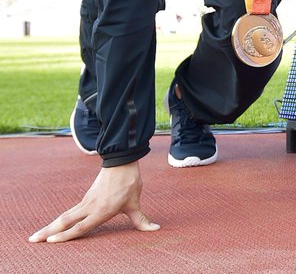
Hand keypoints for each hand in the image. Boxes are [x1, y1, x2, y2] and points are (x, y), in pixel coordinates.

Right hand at [28, 162, 158, 242]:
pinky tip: (53, 225)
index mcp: (102, 210)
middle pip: (65, 221)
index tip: (50, 241)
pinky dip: (59, 219)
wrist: (122, 161)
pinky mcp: (86, 197)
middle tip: (32, 240)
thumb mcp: (135, 203)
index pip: (81, 226)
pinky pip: (70, 211)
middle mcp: (90, 207)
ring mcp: (86, 202)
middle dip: (48, 231)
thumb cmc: (129, 183)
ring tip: (36, 236)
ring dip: (50, 225)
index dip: (66, 235)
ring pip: (65, 215)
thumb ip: (141, 220)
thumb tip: (155, 229)